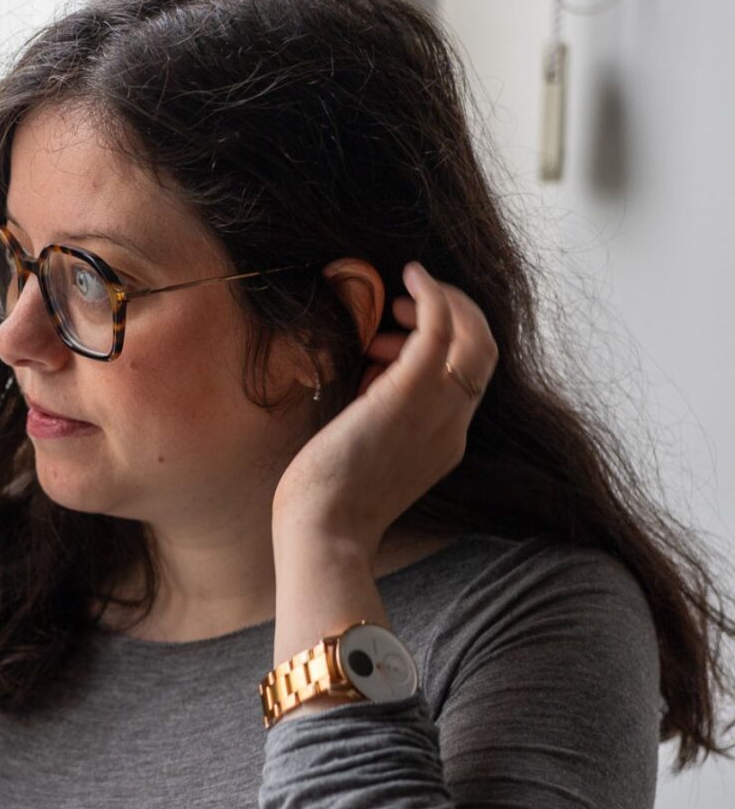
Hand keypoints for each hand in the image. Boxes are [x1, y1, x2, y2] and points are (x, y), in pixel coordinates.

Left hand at [272, 262, 497, 556]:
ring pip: (473, 335)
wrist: (324, 534)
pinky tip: (410, 274)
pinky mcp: (407, 394)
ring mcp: (435, 410)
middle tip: (406, 303)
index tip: (402, 333)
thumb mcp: (368, 457)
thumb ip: (382, 421)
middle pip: (484, 352)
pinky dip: (432, 294)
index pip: (472, 379)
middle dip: (456, 313)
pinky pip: (440, 328)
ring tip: (393, 305)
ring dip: (441, 304)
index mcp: (444, 443)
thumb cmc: (328, 503)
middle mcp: (451, 425)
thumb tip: (368, 381)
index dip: (450, 343)